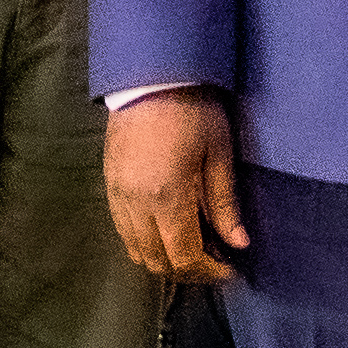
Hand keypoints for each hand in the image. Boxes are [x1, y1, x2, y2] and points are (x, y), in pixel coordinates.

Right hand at [111, 87, 248, 280]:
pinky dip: (143, 241)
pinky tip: (165, 232)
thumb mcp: (219, 154)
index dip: (209, 272)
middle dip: (188, 271)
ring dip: (163, 259)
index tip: (231, 270)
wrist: (151, 75)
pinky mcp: (108, 183)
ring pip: (135, 249)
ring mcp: (117, 194)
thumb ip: (224, 204)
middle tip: (214, 263)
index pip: (184, 256)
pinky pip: (122, 229)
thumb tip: (239, 243)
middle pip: (157, 260)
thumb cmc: (193, 109)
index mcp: (167, 197)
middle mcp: (136, 203)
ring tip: (192, 250)